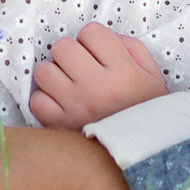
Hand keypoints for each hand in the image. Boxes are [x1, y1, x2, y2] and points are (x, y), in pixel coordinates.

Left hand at [29, 23, 166, 128]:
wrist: (143, 156)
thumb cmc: (148, 113)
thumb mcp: (153, 77)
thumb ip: (132, 48)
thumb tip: (106, 35)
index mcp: (123, 72)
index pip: (91, 32)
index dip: (93, 40)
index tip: (99, 54)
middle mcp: (97, 87)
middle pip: (62, 47)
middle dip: (70, 53)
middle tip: (81, 68)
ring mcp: (76, 107)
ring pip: (44, 72)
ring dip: (54, 75)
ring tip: (69, 86)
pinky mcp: (61, 127)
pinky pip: (37, 101)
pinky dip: (45, 101)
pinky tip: (61, 104)